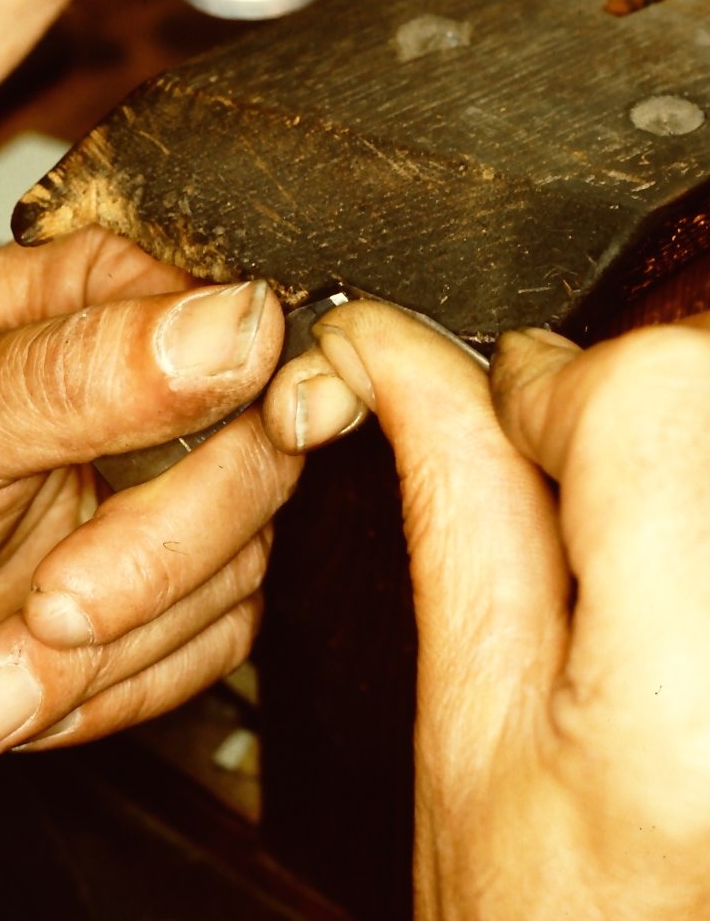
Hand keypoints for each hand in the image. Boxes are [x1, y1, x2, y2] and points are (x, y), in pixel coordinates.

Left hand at [0, 225, 301, 762]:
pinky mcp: (177, 584)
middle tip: (51, 607)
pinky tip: (27, 688)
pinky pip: (220, 635)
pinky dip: (123, 685)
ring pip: (240, 563)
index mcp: (102, 300)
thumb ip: (88, 370)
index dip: (255, 400)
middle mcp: (154, 388)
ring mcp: (169, 489)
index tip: (232, 454)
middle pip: (257, 460)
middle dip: (150, 562)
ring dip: (107, 650)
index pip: (242, 331)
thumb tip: (237, 324)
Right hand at [264, 302, 709, 918]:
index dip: (560, 380)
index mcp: (690, 708)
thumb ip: (456, 505)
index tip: (518, 414)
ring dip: (681, 433)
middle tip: (575, 479)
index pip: (656, 395)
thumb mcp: (467, 722)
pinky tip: (682, 559)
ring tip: (636, 540)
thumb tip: (400, 357)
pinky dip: (707, 477)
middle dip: (632, 395)